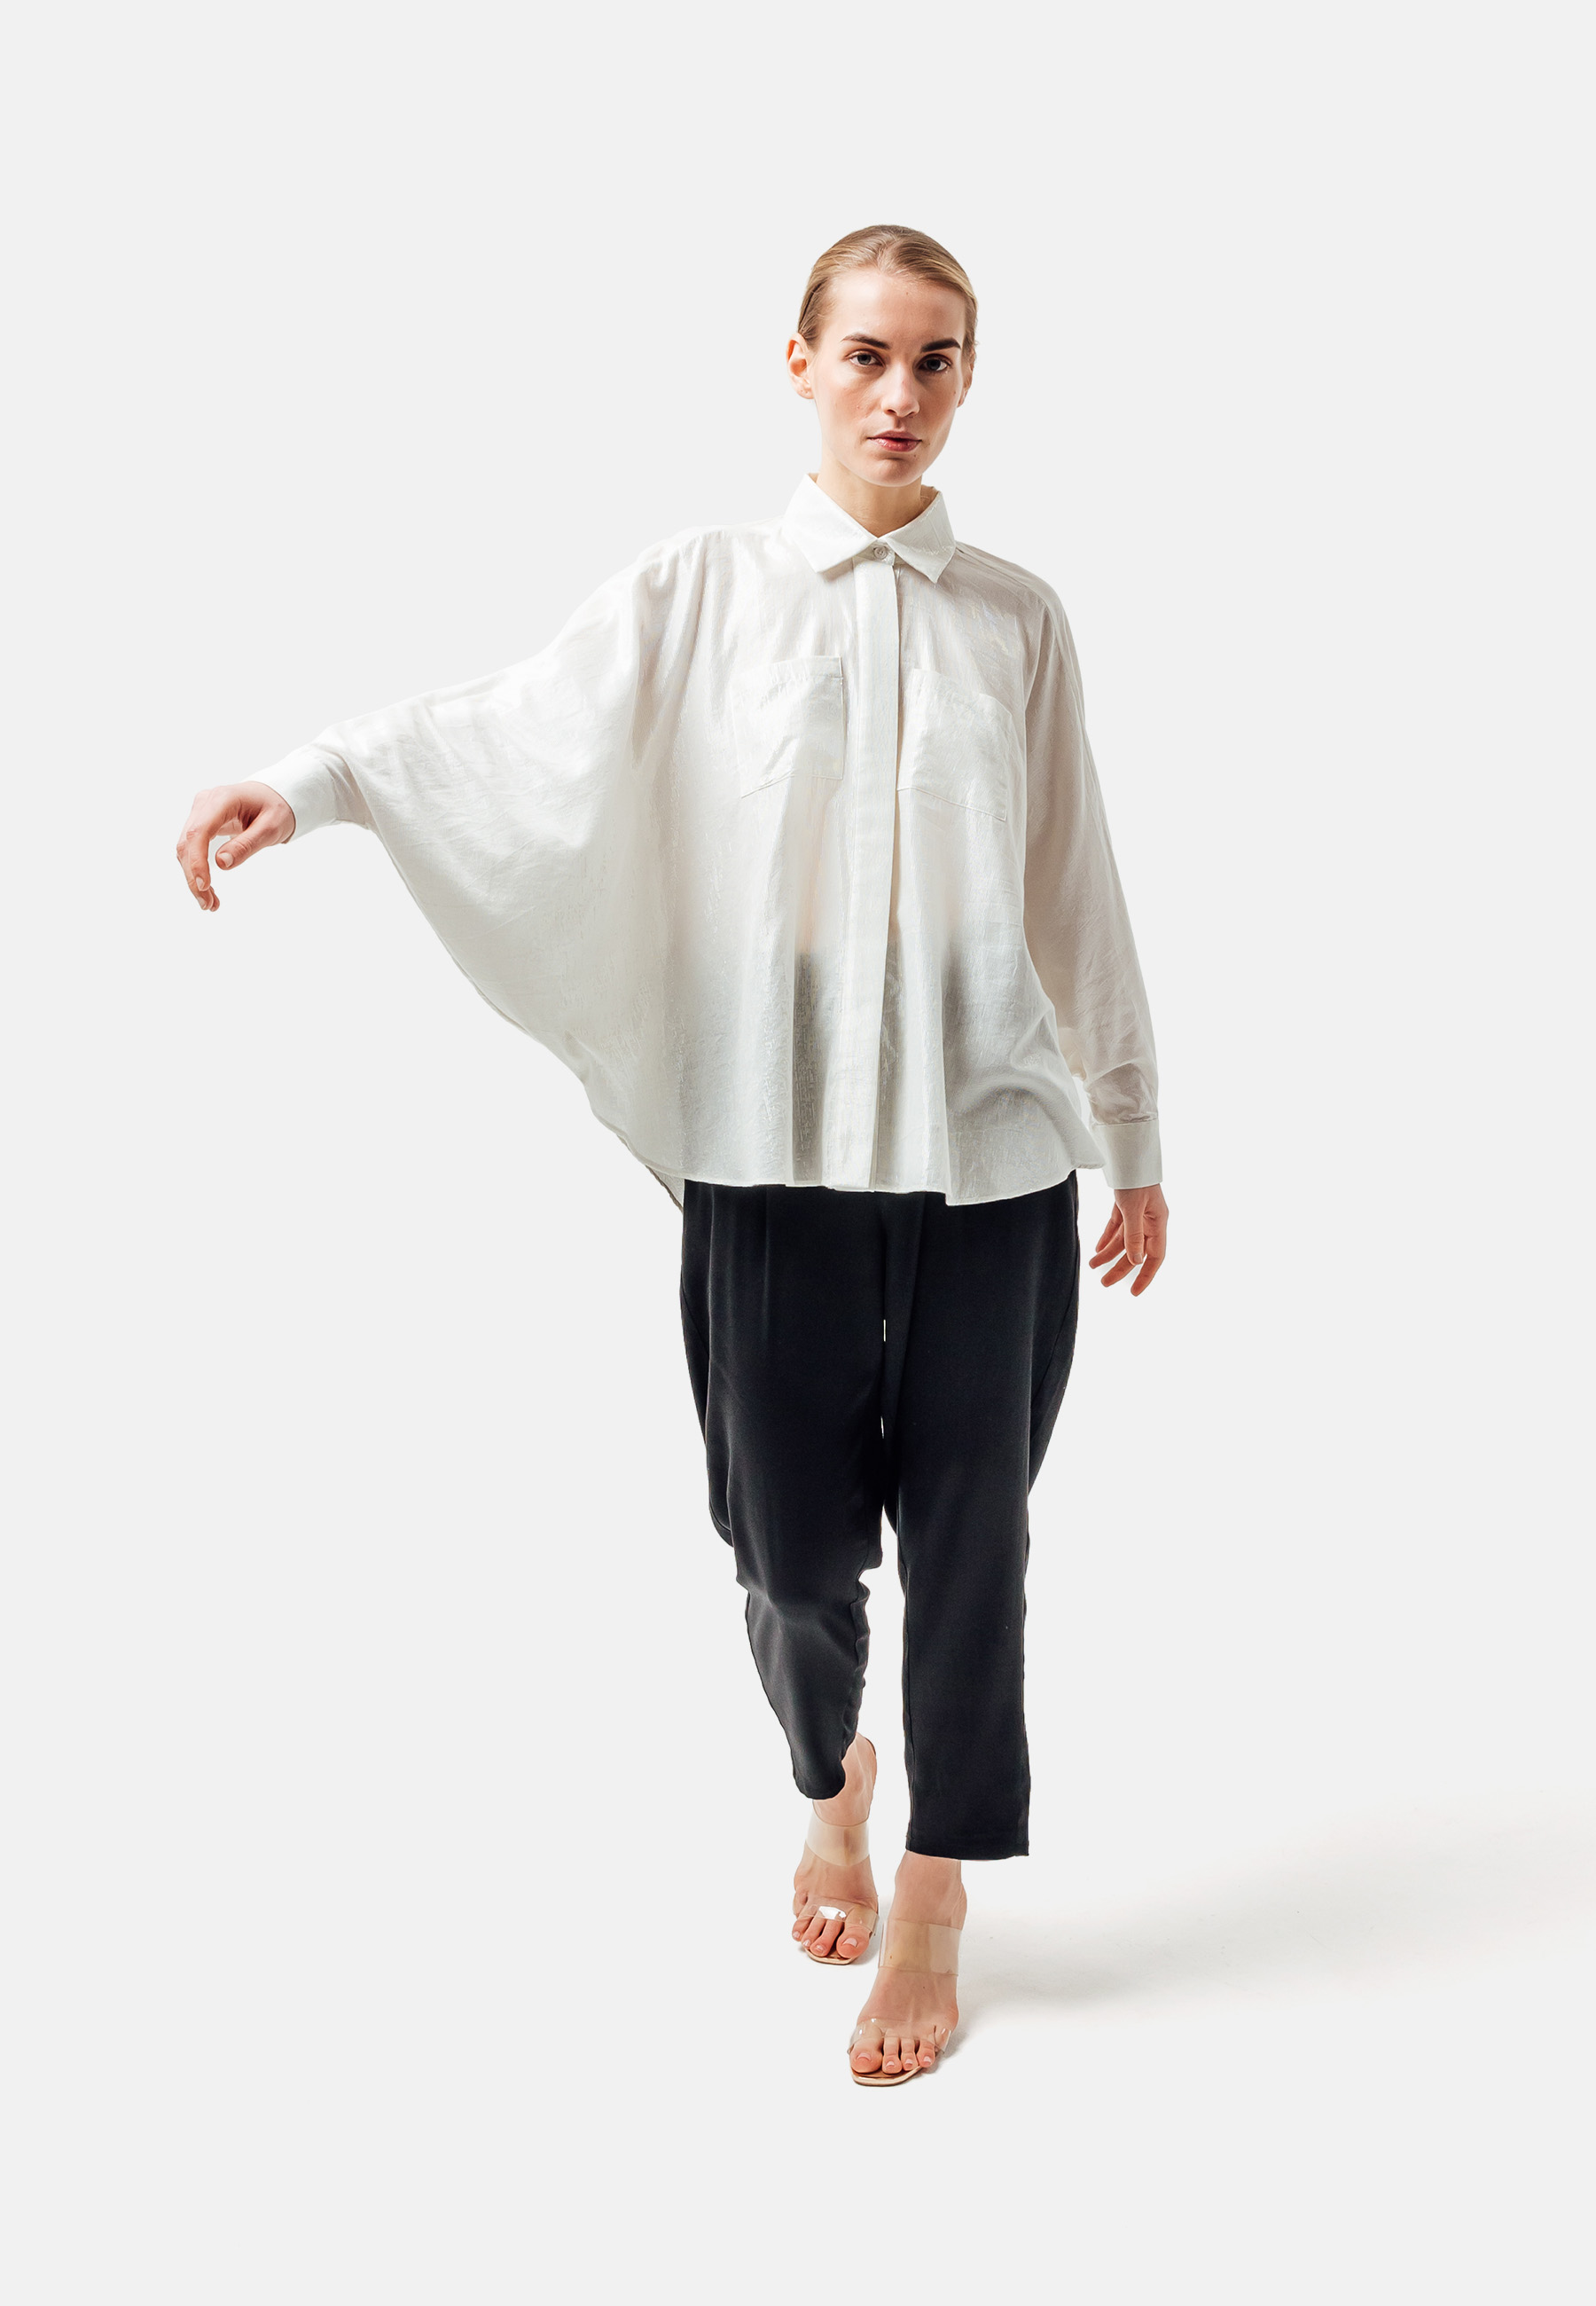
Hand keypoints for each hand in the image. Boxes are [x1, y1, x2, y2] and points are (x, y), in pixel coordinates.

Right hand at [176, 782, 295, 911]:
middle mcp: (205, 803)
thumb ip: (247, 845)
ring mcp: (200, 812)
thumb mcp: (271, 828)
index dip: (197, 861)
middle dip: (194, 877)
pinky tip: (207, 890)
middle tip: (208, 905)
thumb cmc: (276, 809)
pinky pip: (193, 848)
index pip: (199, 832)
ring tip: (210, 903)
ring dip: (194, 878)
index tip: (204, 886)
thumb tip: (221, 864)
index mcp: (222, 799)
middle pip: (188, 843)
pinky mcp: (201, 822)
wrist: (273, 797)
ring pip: (186, 848)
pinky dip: (197, 870)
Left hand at [1089, 1184, 1168, 1295]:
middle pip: (1135, 1251)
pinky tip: (1097, 1249)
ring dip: (1108, 1254)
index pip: (1155, 1256)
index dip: (1146, 1275)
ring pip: (1124, 1241)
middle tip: (1104, 1283)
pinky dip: (1107, 1238)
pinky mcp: (1126, 1206)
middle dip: (1120, 1268)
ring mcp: (1138, 1213)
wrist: (1129, 1153)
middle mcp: (1150, 1220)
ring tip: (1092, 1266)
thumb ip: (1133, 1235)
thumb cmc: (1135, 1178)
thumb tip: (1135, 1261)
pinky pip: (1117, 1228)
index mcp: (1158, 1222)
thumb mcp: (1133, 1208)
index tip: (1135, 1292)